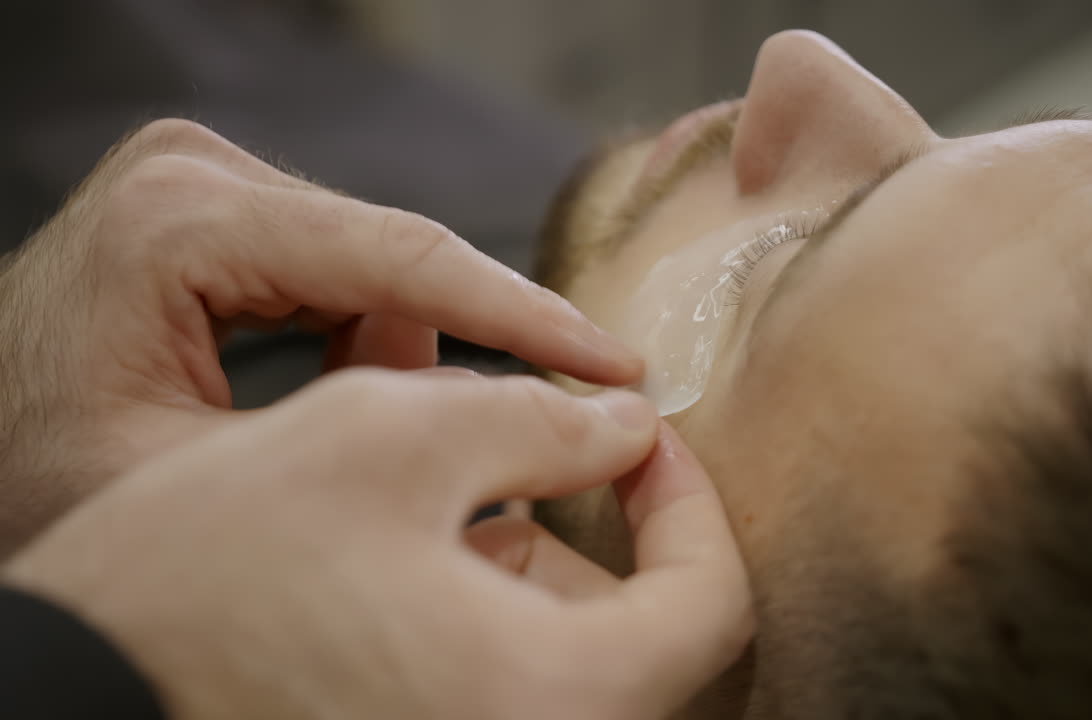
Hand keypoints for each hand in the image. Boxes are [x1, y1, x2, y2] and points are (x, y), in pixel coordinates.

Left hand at [0, 119, 639, 553]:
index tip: (612, 361)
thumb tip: (475, 388)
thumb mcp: (202, 475)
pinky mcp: (220, 206)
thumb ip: (349, 428)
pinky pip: (342, 265)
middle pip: (399, 252)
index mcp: (180, 222)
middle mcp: (197, 172)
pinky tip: (349, 387)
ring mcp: (208, 180)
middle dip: (472, 339)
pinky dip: (369, 331)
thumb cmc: (44, 477)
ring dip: (411, 345)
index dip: (522, 317)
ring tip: (391, 421)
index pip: (400, 258)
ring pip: (380, 260)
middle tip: (554, 413)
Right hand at [3, 370, 753, 719]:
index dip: (689, 500)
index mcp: (552, 698)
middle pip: (638, 636)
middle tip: (540, 448)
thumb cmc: (210, 577)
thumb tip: (626, 426)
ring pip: (561, 659)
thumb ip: (535, 418)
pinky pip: (496, 685)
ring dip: (530, 563)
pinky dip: (480, 612)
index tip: (643, 437)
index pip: (709, 599)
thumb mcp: (385, 438)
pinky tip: (411, 551)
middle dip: (596, 527)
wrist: (70, 687)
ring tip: (452, 488)